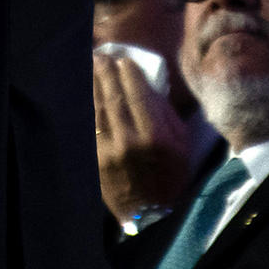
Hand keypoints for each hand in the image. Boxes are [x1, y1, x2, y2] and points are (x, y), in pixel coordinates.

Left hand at [92, 49, 193, 225]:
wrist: (149, 212)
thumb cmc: (171, 175)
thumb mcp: (182, 145)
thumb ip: (167, 114)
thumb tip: (149, 85)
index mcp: (156, 138)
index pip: (139, 95)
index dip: (129, 74)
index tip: (124, 60)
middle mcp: (131, 141)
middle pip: (115, 97)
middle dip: (107, 73)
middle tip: (103, 56)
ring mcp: (109, 150)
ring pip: (98, 107)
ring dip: (94, 83)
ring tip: (93, 65)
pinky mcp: (95, 157)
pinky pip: (90, 124)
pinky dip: (87, 103)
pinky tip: (86, 90)